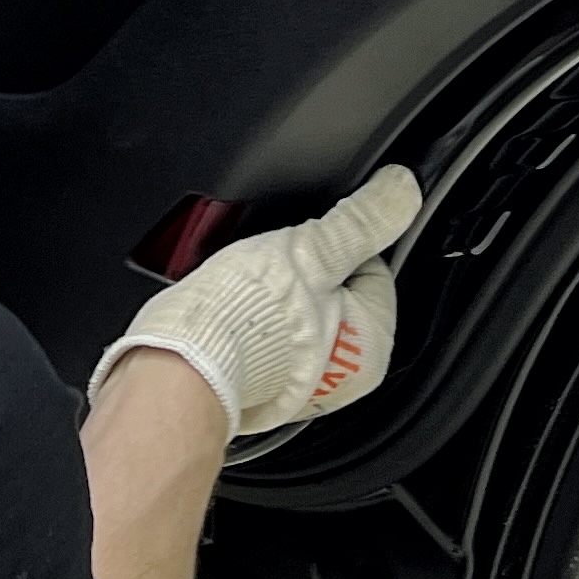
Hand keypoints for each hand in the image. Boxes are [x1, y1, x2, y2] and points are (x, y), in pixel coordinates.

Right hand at [95, 167, 418, 434]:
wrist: (177, 368)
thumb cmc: (242, 321)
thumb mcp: (312, 251)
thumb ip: (361, 221)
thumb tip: (401, 190)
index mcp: (372, 346)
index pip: (372, 268)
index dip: (336, 245)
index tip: (308, 244)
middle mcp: (343, 377)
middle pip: (335, 294)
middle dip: (306, 275)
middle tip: (275, 270)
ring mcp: (299, 387)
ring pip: (297, 315)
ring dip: (276, 298)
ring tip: (249, 292)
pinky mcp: (259, 388)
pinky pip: (265, 340)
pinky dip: (252, 325)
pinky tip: (234, 316)